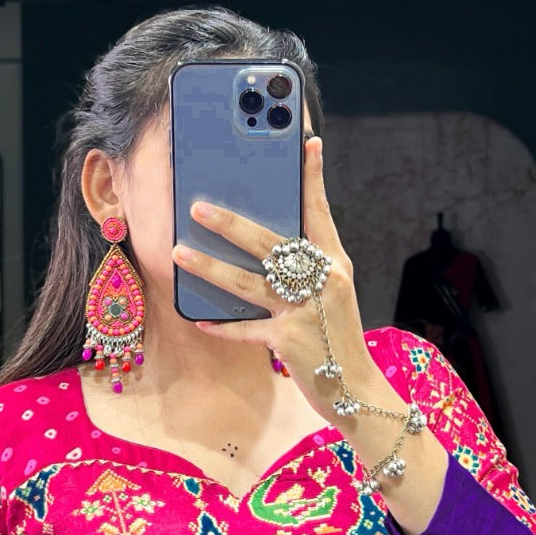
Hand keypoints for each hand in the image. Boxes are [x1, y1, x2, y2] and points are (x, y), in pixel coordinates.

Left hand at [170, 135, 373, 425]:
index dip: (312, 179)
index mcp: (335, 264)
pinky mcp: (289, 342)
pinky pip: (247, 331)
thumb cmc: (336, 336)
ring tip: (179, 252)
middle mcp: (323, 282)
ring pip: (249, 283)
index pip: (320, 213)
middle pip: (271, 244)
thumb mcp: (332, 294)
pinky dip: (223, 327)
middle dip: (231, 223)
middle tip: (198, 206)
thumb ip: (307, 268)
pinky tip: (199, 320)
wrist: (356, 390)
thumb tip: (269, 245)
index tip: (307, 144)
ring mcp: (305, 312)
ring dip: (210, 267)